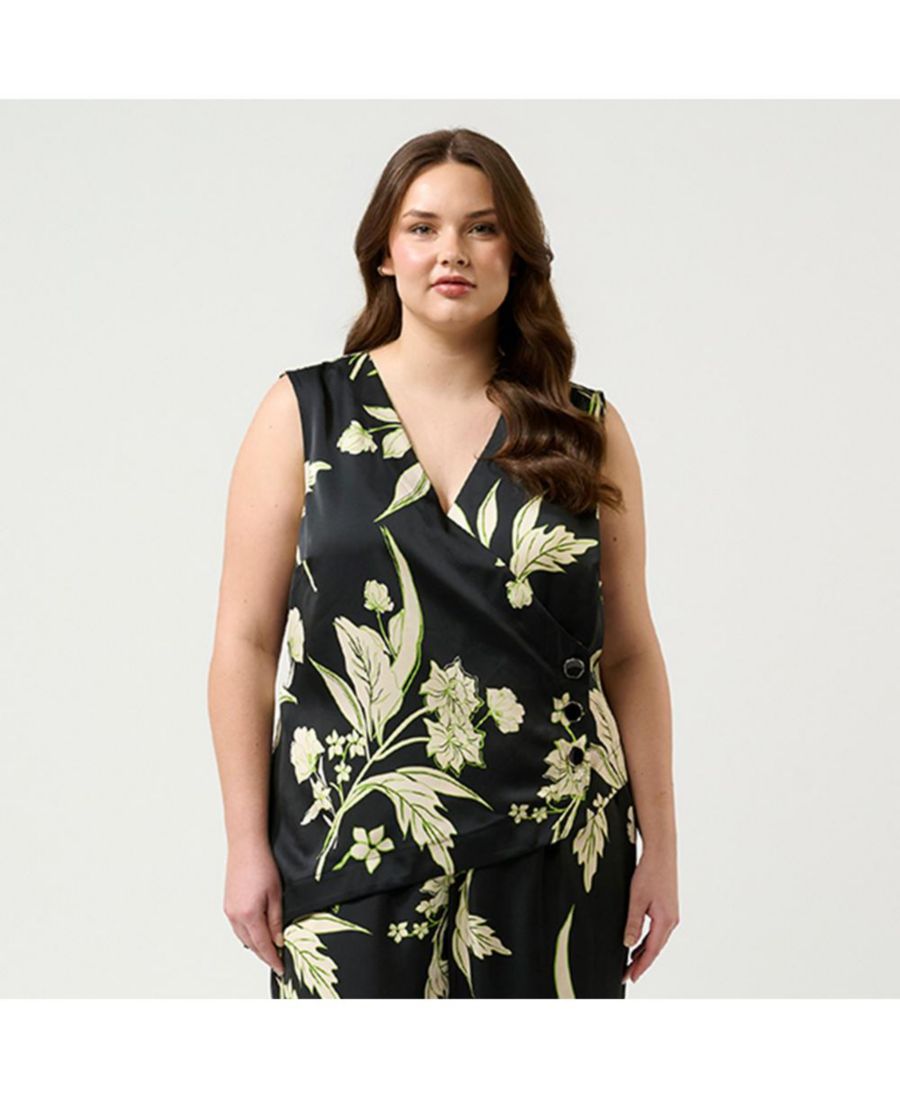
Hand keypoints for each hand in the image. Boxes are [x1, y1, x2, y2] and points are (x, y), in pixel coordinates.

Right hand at [224, 839, 284, 976]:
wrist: (246, 847)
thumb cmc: (262, 865)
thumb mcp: (276, 895)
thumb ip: (276, 921)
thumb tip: (279, 940)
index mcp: (249, 915)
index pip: (263, 946)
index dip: (273, 959)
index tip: (281, 968)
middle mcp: (235, 916)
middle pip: (251, 945)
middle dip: (265, 954)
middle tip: (278, 961)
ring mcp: (229, 911)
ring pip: (243, 937)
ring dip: (256, 945)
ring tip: (270, 950)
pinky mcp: (228, 905)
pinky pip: (238, 928)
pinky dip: (248, 934)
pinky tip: (257, 933)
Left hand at [622, 846, 678, 984]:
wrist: (661, 852)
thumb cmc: (649, 872)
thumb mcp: (637, 899)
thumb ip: (633, 923)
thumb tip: (628, 945)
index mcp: (665, 921)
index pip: (652, 951)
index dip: (641, 966)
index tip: (631, 977)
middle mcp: (671, 920)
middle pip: (655, 948)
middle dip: (641, 962)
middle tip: (627, 975)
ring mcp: (671, 914)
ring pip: (656, 940)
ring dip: (644, 952)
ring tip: (630, 963)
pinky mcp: (667, 907)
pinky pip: (657, 930)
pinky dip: (647, 940)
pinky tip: (638, 943)